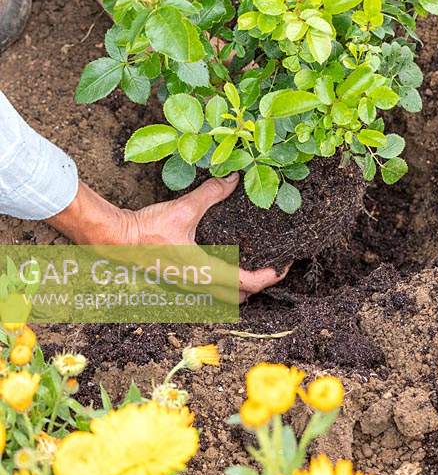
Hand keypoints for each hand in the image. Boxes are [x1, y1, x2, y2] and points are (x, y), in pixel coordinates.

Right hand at [49, 174, 286, 300]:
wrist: (117, 240)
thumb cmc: (148, 230)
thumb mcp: (184, 208)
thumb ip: (211, 193)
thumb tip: (234, 178)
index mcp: (205, 272)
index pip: (248, 284)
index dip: (270, 276)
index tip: (283, 265)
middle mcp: (199, 284)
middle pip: (240, 297)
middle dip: (260, 284)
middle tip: (274, 265)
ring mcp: (189, 285)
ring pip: (225, 295)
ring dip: (243, 285)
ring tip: (256, 263)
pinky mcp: (182, 278)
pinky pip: (212, 287)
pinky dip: (227, 279)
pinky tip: (228, 259)